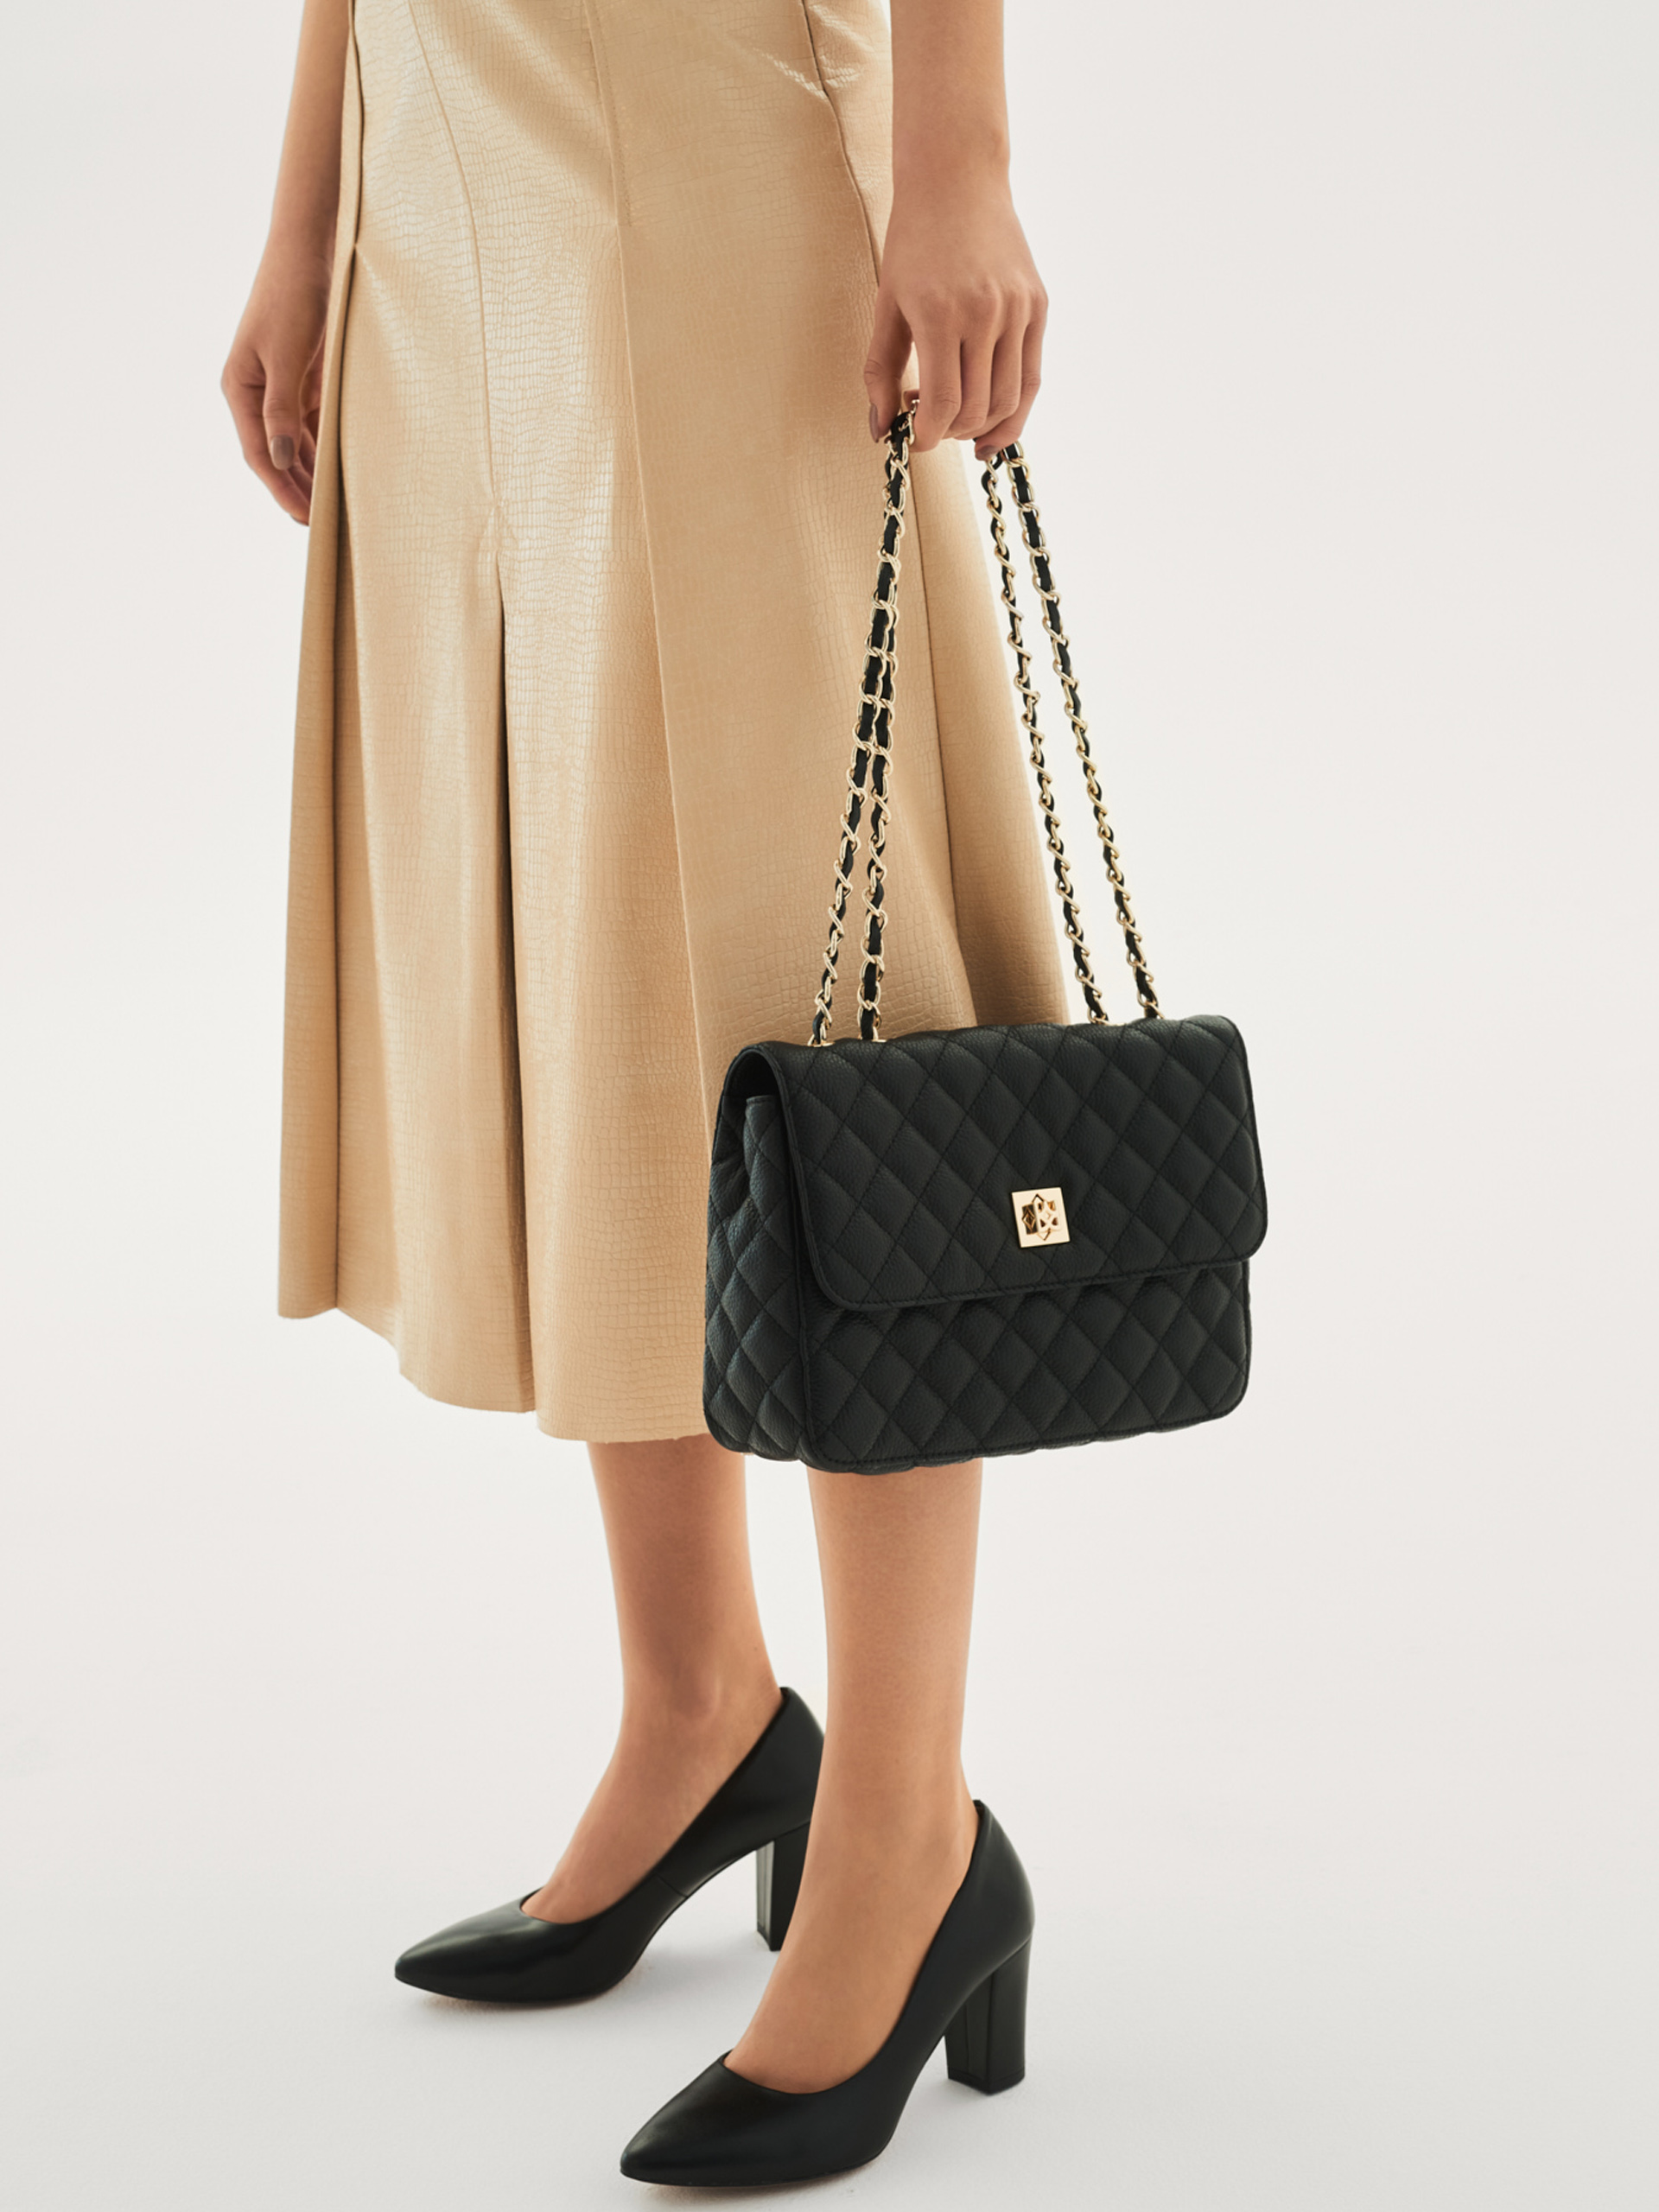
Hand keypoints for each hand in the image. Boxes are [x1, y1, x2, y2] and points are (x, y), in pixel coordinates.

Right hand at [221, 248, 330, 523]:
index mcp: (241, 388)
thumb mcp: (286, 355)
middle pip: (275, 456)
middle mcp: (256, 393)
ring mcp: (281, 388)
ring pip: (295, 445)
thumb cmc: (294, 296)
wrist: (311, 251)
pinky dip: (324, 450)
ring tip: (334, 509)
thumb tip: (279, 460)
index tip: (304, 518)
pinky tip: (341, 472)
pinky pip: (312, 426)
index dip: (280, 488)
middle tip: (324, 527)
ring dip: (311, 475)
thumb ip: (283, 410)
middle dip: (296, 490)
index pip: (259, 453)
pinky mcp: (304, 380)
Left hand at [864, 174, 1045, 460]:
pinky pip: (1032, 377)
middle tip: (931, 423)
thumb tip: (881, 432)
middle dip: (950, 432)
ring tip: (958, 421)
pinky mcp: (1038, 305)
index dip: (928, 436)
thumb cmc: (914, 242)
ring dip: (981, 426)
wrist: (958, 179)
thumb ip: (880, 372)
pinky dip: (1013, 409)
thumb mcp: (887, 305)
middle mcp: (985, 313)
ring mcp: (1017, 309)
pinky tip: (992, 425)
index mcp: (940, 313)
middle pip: (975, 409)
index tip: (915, 440)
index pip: (943, 404)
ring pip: (1008, 400)